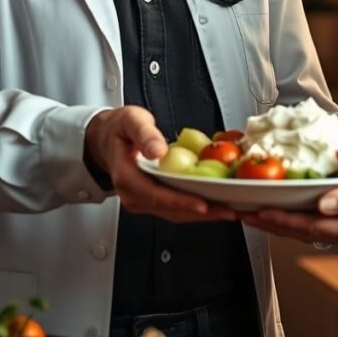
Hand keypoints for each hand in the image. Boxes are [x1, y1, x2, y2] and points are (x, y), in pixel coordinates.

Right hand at [84, 106, 237, 222]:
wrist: (107, 138)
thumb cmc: (120, 129)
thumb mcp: (131, 121)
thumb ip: (145, 134)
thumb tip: (157, 151)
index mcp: (127, 177)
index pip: (156, 195)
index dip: (181, 202)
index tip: (204, 204)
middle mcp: (134, 194)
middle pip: (171, 210)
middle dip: (202, 212)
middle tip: (229, 211)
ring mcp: (143, 200)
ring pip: (175, 214)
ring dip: (203, 214)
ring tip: (229, 211)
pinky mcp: (153, 200)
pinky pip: (176, 208)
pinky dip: (197, 208)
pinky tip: (216, 205)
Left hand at [242, 167, 337, 250]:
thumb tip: (321, 205)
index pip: (306, 225)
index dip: (278, 219)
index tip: (253, 212)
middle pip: (301, 232)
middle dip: (270, 223)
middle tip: (241, 215)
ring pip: (307, 232)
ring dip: (281, 224)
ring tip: (256, 215)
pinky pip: (318, 227)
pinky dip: (298, 221)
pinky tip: (288, 214)